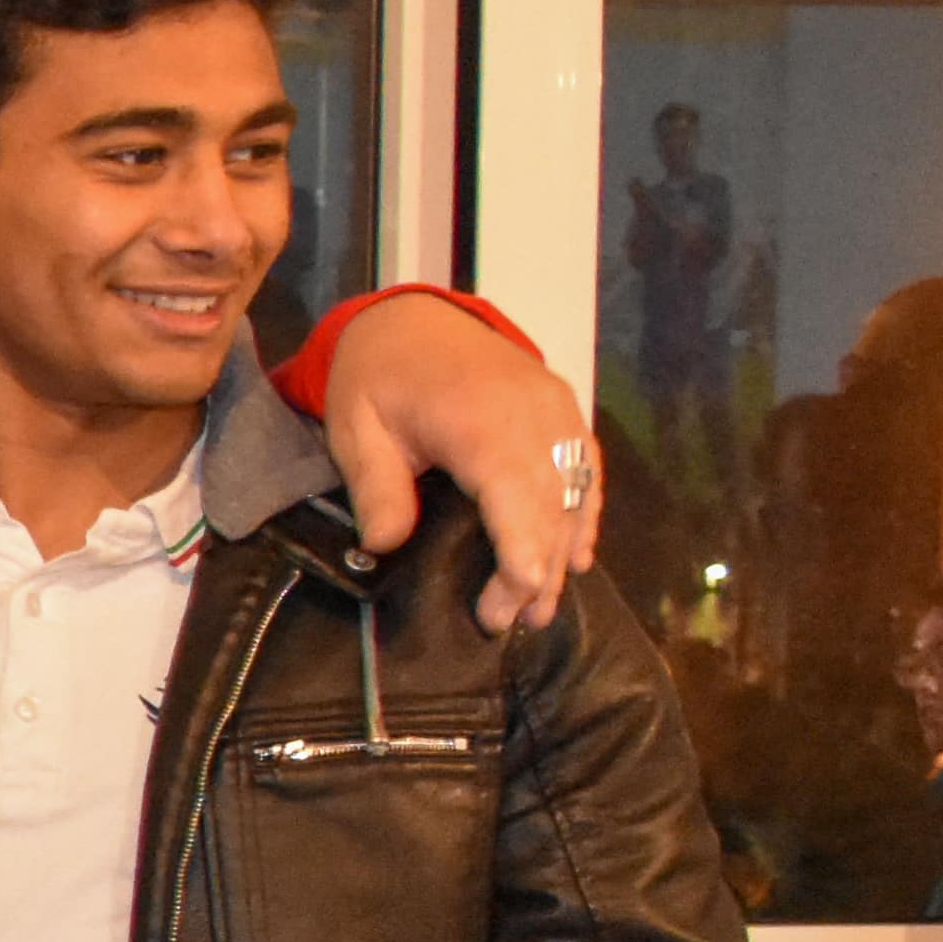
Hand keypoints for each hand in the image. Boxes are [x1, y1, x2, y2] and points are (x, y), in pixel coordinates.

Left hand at [318, 292, 598, 636]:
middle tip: (515, 623)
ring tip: (542, 608)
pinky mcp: (564, 412)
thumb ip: (375, 487)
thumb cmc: (378, 374)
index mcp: (481, 419)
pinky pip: (585, 471)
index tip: (511, 602)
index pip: (515, 497)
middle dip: (539, 571)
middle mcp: (534, 415)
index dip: (521, 555)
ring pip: (576, 493)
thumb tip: (384, 545)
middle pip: (552, 506)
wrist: (414, 318)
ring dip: (562, 551)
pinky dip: (582, 515)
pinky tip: (574, 557)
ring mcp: (557, 411)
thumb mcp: (356, 428)